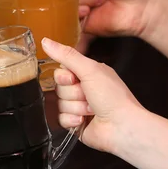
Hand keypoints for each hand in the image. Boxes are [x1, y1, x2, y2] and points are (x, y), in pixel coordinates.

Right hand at [42, 37, 143, 153]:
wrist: (122, 126)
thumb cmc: (113, 97)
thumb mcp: (90, 70)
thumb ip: (67, 55)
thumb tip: (45, 41)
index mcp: (88, 74)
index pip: (61, 71)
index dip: (63, 77)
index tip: (73, 79)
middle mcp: (84, 89)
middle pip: (59, 88)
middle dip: (73, 94)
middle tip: (88, 96)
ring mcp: (79, 107)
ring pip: (60, 104)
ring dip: (75, 107)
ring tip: (91, 109)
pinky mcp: (76, 123)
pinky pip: (61, 119)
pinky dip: (72, 120)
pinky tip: (84, 120)